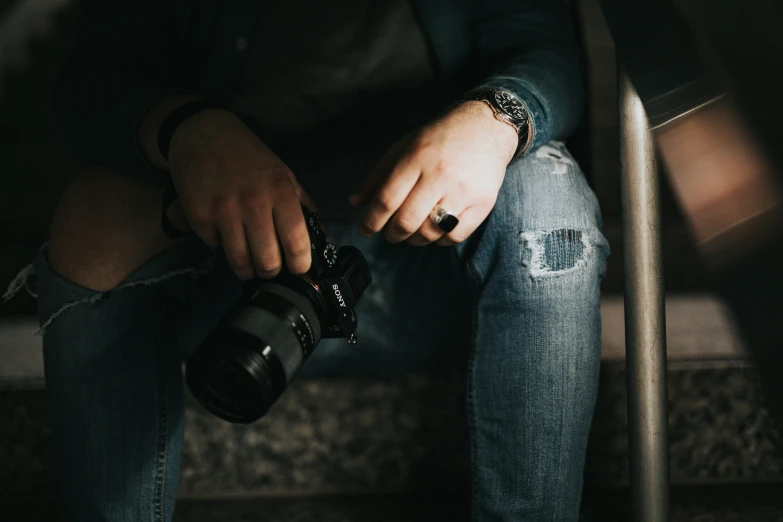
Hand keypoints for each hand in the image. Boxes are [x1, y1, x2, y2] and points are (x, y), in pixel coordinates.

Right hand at [167, 109, 315, 279]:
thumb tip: (322, 235)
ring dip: (247, 269)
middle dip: (272, 272)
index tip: (299, 270)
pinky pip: (215, 247)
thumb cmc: (248, 157)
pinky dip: (221, 246)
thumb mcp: (283, 174)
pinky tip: (225, 233)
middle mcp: (253, 202)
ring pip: (240, 263)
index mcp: (280, 192)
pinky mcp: (198, 215)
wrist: (203, 133)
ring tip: (249, 263)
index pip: (297, 243)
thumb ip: (303, 205)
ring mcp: (223, 210)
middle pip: (268, 262)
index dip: (301, 266)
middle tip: (271, 268)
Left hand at [349, 101, 517, 245]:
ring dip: (415, 239)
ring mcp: (463, 191)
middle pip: (406, 221)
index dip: (372, 221)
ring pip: (430, 233)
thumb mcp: (404, 147)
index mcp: (416, 158)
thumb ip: (378, 175)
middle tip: (390, 234)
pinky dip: (440, 240)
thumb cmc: (440, 138)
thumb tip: (355, 203)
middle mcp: (440, 175)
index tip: (366, 229)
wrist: (487, 126)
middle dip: (391, 235)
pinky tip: (437, 229)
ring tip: (413, 232)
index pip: (387, 200)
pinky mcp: (483, 203)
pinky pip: (454, 236)